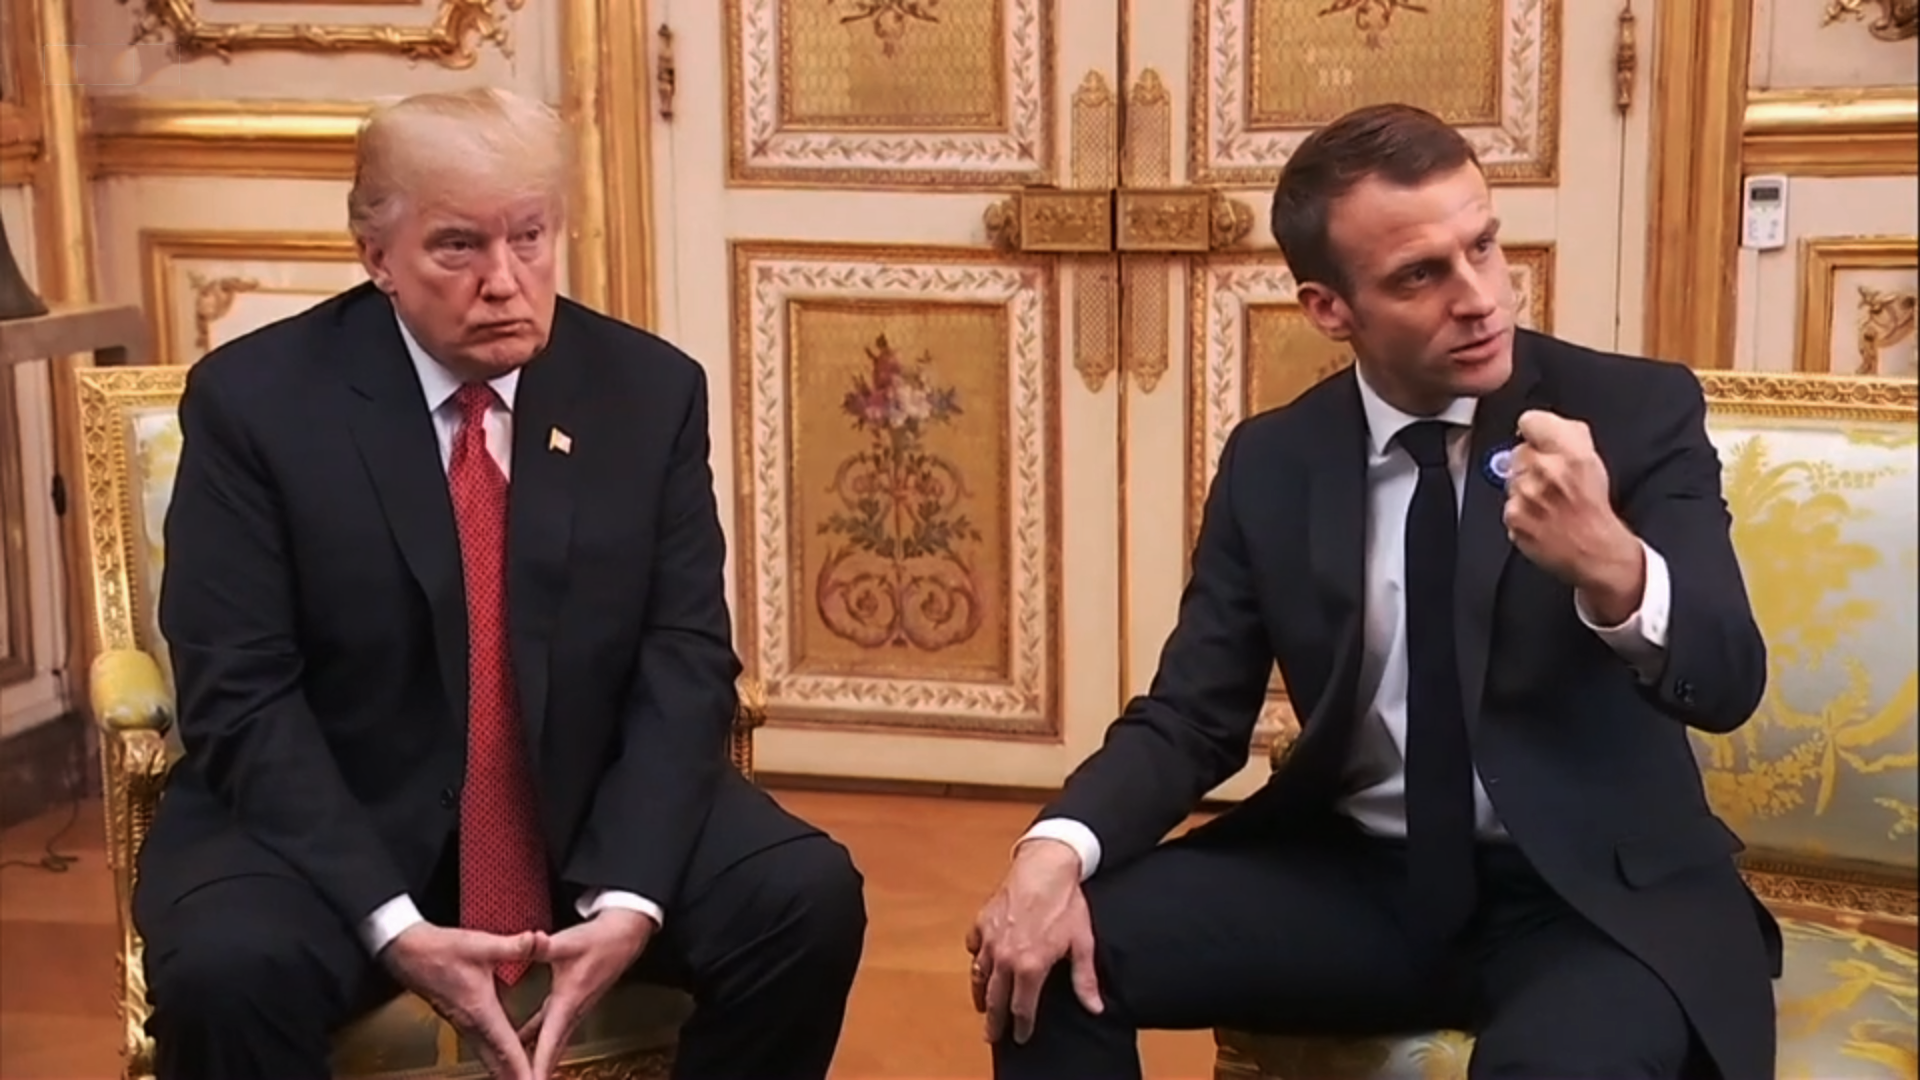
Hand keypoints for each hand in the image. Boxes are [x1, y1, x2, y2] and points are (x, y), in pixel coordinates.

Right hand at [382, 924, 543, 1079]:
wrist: (406, 951)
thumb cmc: (439, 950)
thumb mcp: (482, 945)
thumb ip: (514, 946)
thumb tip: (538, 941)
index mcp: (480, 1011)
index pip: (507, 1049)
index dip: (523, 1070)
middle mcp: (471, 1024)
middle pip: (497, 1063)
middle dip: (515, 1078)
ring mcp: (464, 1024)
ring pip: (488, 1058)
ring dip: (506, 1071)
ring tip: (524, 1079)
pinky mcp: (461, 1019)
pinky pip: (483, 1047)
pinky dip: (498, 1058)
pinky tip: (507, 1059)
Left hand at [517, 909, 654, 1077]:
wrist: (622, 937)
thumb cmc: (598, 941)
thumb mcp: (567, 943)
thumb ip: (543, 946)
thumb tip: (530, 941)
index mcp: (568, 1001)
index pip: (549, 1042)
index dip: (538, 1067)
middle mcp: (571, 1012)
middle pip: (552, 1053)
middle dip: (537, 1072)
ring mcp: (572, 1010)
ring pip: (552, 1045)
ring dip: (538, 1061)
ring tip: (520, 1073)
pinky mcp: (569, 1004)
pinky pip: (550, 1031)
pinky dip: (536, 1042)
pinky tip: (521, 1044)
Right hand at [965, 839, 1102, 1044]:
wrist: (1046, 865)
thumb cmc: (1066, 902)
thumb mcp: (1082, 943)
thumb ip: (1085, 979)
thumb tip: (1095, 1006)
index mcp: (1030, 966)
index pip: (1021, 1008)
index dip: (1021, 1026)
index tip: (1021, 1037)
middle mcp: (1005, 957)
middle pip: (995, 999)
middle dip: (994, 1021)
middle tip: (992, 1035)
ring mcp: (990, 940)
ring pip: (980, 976)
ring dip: (981, 994)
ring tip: (983, 1006)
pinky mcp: (982, 922)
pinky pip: (974, 947)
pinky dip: (976, 958)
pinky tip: (980, 962)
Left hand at [1505, 410, 1638, 591]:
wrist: (1594, 549)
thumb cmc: (1594, 508)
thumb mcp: (1592, 459)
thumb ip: (1568, 433)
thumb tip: (1546, 426)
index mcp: (1570, 452)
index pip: (1530, 420)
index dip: (1535, 430)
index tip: (1539, 439)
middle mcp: (1546, 470)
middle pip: (1518, 450)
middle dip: (1531, 461)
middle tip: (1549, 478)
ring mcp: (1526, 495)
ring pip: (1511, 477)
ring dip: (1524, 486)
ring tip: (1547, 500)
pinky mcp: (1513, 516)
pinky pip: (1508, 503)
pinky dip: (1520, 509)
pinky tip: (1539, 515)